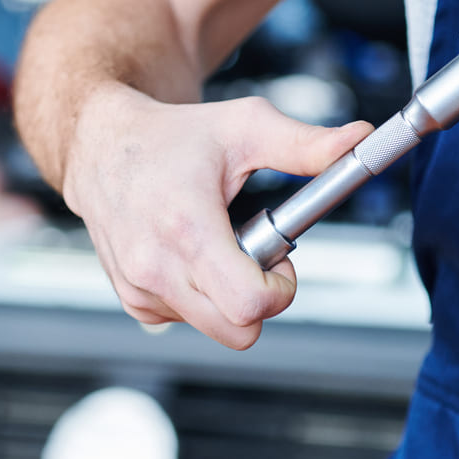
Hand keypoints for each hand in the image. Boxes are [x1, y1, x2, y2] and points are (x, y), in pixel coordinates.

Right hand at [62, 87, 372, 348]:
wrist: (100, 144)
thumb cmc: (172, 136)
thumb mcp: (244, 126)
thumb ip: (305, 144)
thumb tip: (358, 140)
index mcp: (187, 228)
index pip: (248, 305)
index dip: (280, 292)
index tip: (279, 260)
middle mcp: (156, 266)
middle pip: (238, 332)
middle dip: (259, 299)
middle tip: (253, 252)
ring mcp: (140, 288)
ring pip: (214, 328)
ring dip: (228, 295)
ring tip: (214, 242)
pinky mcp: (132, 300)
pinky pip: (188, 321)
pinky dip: (201, 297)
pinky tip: (190, 255)